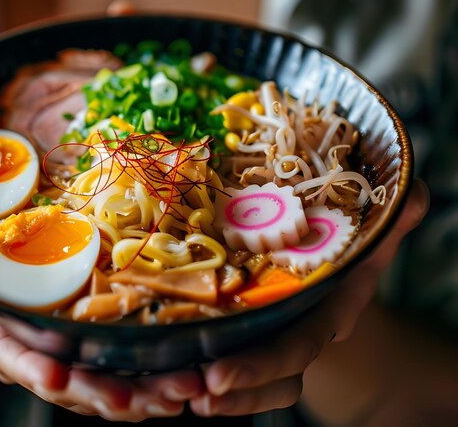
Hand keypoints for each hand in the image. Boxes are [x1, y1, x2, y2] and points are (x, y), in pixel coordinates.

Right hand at [0, 189, 203, 419]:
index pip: (2, 347)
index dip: (26, 365)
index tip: (56, 379)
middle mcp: (18, 344)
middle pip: (59, 375)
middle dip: (98, 392)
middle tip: (142, 401)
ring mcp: (49, 347)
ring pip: (92, 377)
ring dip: (134, 389)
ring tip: (177, 391)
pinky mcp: (73, 340)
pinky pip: (105, 362)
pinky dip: (140, 373)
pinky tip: (178, 375)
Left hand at [190, 179, 429, 416]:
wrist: (332, 260)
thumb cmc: (351, 250)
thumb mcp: (371, 236)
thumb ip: (394, 219)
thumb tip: (417, 194)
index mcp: (323, 315)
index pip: (294, 348)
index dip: (260, 366)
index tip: (219, 376)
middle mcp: (294, 331)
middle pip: (263, 372)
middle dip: (230, 385)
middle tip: (192, 390)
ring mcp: (268, 329)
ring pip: (243, 373)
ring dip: (208, 386)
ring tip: (173, 390)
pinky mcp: (243, 320)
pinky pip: (222, 351)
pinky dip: (196, 363)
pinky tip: (167, 372)